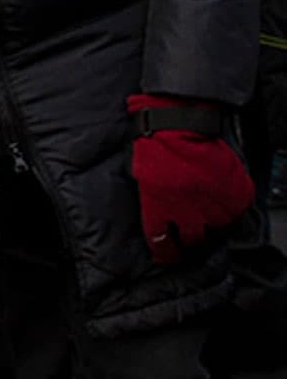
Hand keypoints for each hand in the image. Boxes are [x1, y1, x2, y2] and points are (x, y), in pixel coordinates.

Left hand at [128, 94, 253, 264]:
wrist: (179, 125)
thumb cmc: (153, 149)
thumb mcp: (142, 182)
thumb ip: (152, 208)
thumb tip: (160, 229)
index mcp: (161, 208)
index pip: (163, 244)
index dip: (164, 251)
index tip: (165, 253)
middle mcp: (190, 211)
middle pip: (193, 241)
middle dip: (188, 239)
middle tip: (186, 232)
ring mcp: (216, 204)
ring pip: (216, 229)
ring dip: (209, 224)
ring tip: (202, 212)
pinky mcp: (236, 195)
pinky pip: (234, 212)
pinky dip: (226, 209)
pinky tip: (215, 199)